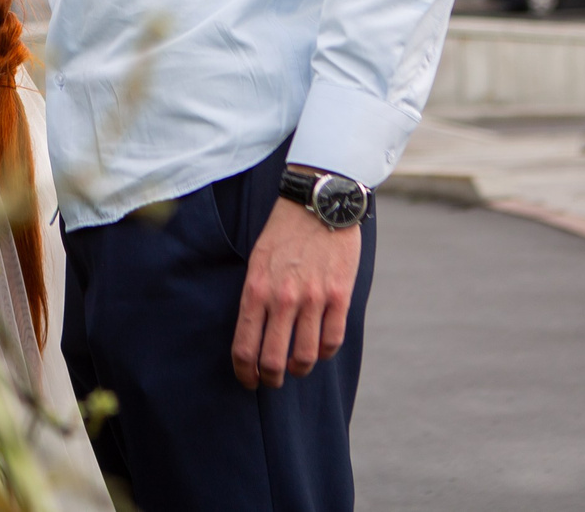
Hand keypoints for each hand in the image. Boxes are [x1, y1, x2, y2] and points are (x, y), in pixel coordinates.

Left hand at [232, 194, 360, 390]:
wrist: (318, 203)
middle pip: (274, 360)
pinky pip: (332, 340)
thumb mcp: (257, 261)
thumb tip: (254, 334)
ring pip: (305, 357)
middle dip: (271, 378)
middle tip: (272, 380)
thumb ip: (256, 296)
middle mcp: (283, 298)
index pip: (245, 347)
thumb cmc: (283, 233)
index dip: (245, 372)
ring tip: (297, 367)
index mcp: (256, 289)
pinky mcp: (339, 296)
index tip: (248, 380)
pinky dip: (324, 352)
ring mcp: (313, 299)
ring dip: (299, 369)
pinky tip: (319, 348)